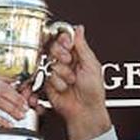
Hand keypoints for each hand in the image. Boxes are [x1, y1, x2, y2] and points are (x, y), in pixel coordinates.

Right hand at [0, 66, 28, 134]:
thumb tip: (11, 94)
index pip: (3, 81)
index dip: (16, 89)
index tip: (25, 96)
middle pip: (4, 90)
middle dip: (17, 100)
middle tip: (25, 108)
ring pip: (0, 101)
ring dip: (12, 109)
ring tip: (20, 116)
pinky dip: (2, 120)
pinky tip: (8, 124)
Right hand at [41, 24, 109, 139]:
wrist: (85, 111)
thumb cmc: (93, 92)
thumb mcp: (91, 64)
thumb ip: (82, 46)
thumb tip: (79, 29)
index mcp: (78, 54)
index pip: (65, 38)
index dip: (64, 40)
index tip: (68, 46)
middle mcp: (66, 62)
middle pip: (54, 48)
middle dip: (61, 56)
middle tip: (69, 63)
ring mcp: (57, 72)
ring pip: (50, 62)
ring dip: (62, 73)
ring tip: (71, 81)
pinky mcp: (48, 83)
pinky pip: (47, 76)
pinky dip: (57, 83)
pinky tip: (64, 88)